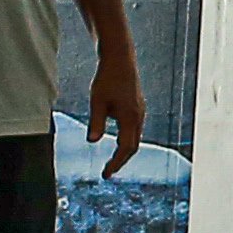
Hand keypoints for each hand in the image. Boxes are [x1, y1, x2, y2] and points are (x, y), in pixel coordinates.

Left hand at [85, 44, 145, 178]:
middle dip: (121, 160)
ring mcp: (140, 111)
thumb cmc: (108, 78)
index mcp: (130, 117)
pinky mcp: (137, 106)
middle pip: (133, 146)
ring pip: (135, 137)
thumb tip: (93, 141)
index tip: (106, 174)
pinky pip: (135, 129)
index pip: (126, 148)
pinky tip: (118, 140)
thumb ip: (97, 122)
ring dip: (125, 151)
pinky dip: (127, 139)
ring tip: (113, 160)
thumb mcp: (97, 102)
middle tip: (108, 172)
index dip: (116, 163)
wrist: (120, 58)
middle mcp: (138, 116)